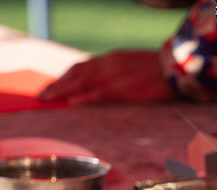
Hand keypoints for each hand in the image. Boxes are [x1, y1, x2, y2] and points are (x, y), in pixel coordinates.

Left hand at [38, 51, 173, 104]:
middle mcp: (107, 64)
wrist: (174, 67)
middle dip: (57, 84)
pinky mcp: (121, 89)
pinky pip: (97, 94)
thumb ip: (117, 70)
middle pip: (75, 73)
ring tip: (48, 99)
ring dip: (62, 90)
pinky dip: (82, 98)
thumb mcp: (133, 63)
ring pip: (80, 82)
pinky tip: (71, 103)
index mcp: (111, 59)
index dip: (65, 76)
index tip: (55, 85)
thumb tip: (107, 80)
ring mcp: (113, 76)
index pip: (82, 66)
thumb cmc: (159, 68)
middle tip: (43, 95)